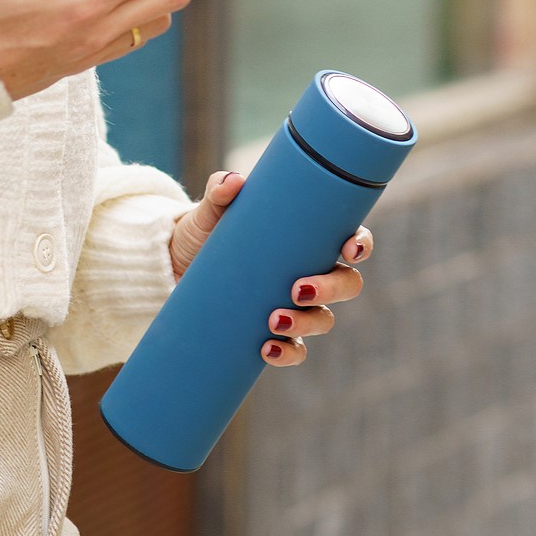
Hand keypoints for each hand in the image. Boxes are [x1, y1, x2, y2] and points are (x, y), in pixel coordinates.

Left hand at [168, 169, 373, 367]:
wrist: (174, 267)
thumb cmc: (204, 231)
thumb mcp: (211, 210)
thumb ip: (219, 190)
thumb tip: (232, 182)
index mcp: (307, 239)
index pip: (349, 240)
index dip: (360, 245)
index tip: (349, 249)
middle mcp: (310, 273)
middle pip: (346, 283)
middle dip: (331, 289)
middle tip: (298, 288)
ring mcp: (294, 305)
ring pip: (323, 319)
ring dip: (306, 323)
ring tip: (275, 320)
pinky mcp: (273, 332)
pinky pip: (295, 350)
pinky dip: (288, 353)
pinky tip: (268, 350)